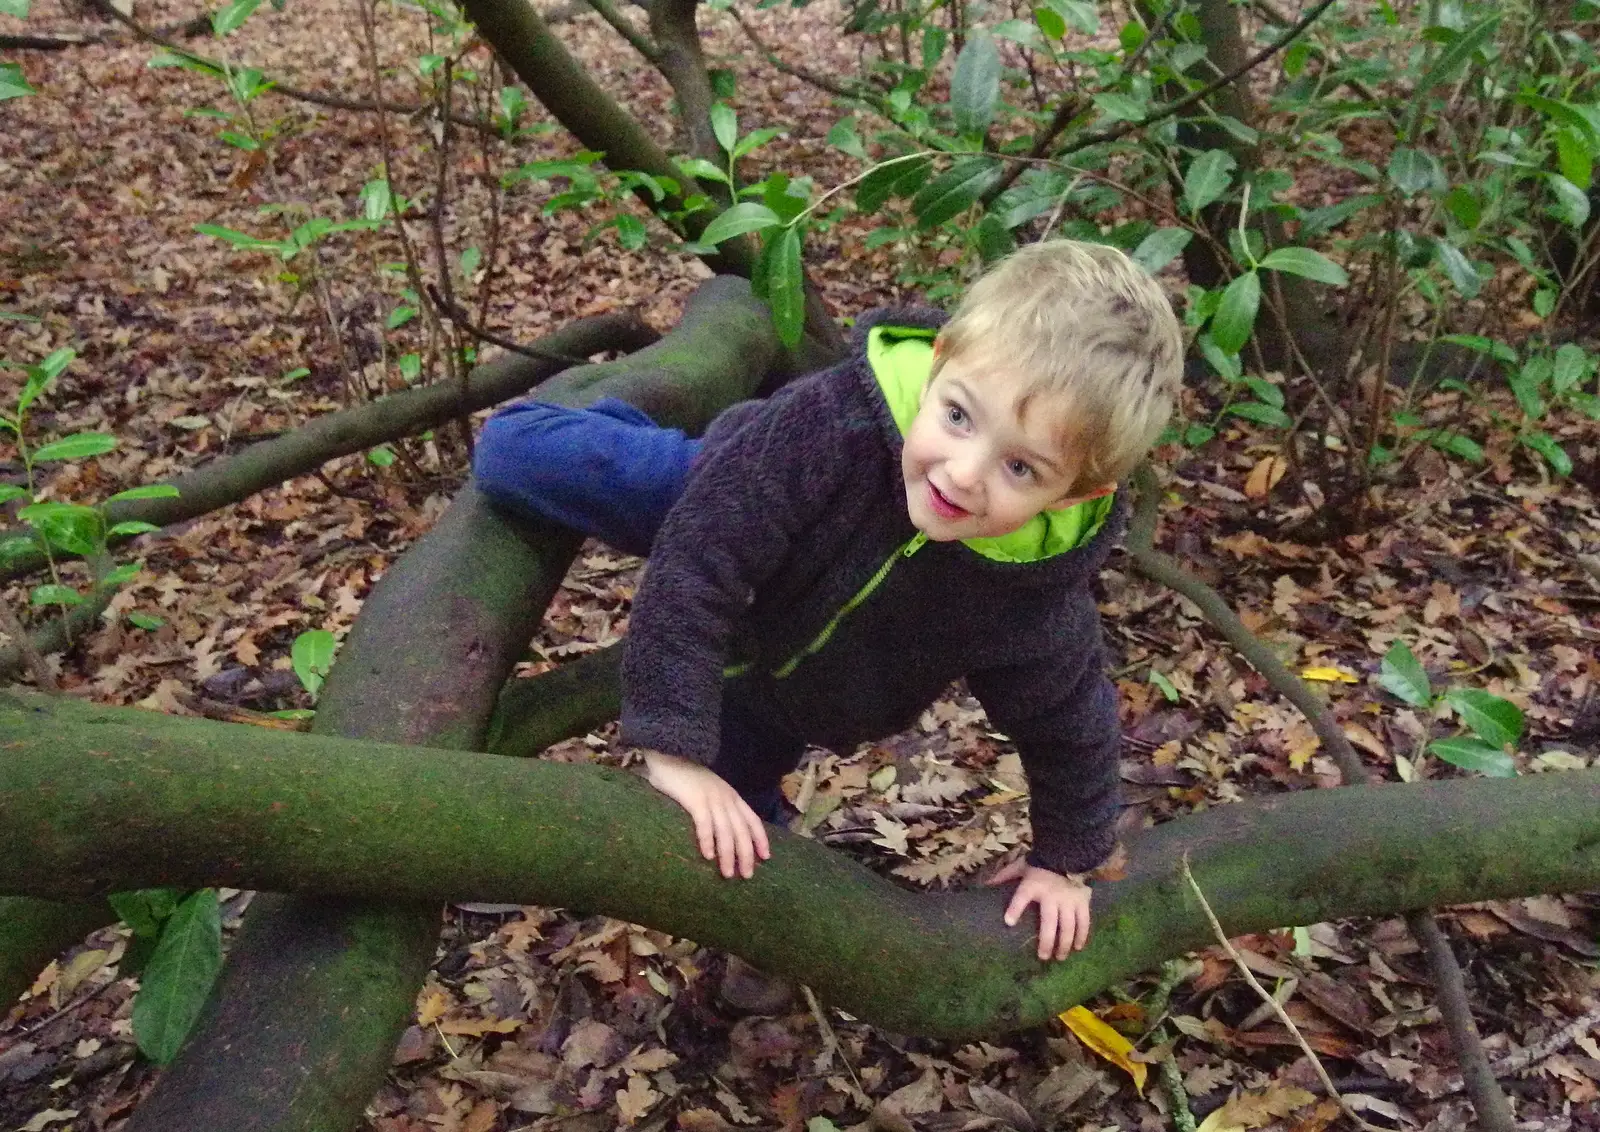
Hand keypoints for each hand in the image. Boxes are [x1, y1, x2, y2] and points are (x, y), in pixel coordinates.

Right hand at [640, 750, 770, 878]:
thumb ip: (715, 806)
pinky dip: (707, 840)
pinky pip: (704, 823)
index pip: (752, 820)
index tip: (766, 857)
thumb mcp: (708, 790)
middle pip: (741, 830)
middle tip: (746, 875)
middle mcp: (726, 798)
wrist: (669, 753)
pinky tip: (708, 856)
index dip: (760, 838)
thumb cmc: (685, 776)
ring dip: (728, 854)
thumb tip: (717, 831)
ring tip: (727, 873)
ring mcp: (712, 798)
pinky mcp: (695, 800)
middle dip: (746, 854)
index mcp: (731, 796)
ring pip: (725, 831)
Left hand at [986, 859, 1091, 960]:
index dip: (1015, 908)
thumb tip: (985, 885)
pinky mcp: (1082, 900)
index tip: (1008, 922)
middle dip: (1047, 942)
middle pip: (1049, 922)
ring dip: (1065, 943)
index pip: (1022, 896)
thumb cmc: (1039, 864)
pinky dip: (1082, 935)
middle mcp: (1052, 894)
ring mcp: (1068, 899)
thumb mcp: (1020, 867)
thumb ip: (1005, 876)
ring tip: (1060, 957)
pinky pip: (1083, 921)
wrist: (1065, 852)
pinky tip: (1078, 947)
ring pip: (1068, 926)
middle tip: (1043, 957)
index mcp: (1033, 885)